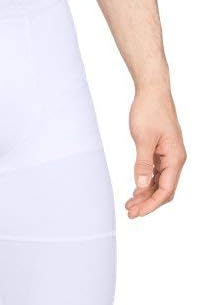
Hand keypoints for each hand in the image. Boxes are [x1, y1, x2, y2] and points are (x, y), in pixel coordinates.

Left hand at [126, 87, 185, 218]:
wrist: (152, 91)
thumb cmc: (150, 110)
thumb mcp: (143, 139)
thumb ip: (143, 164)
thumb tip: (142, 186)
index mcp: (175, 157)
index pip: (166, 190)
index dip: (151, 204)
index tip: (137, 213)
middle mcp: (175, 159)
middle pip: (164, 190)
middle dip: (148, 203)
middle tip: (130, 213)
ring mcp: (168, 156)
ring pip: (159, 184)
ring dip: (145, 196)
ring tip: (129, 205)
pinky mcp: (161, 153)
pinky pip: (156, 175)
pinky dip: (145, 185)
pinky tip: (135, 192)